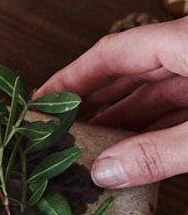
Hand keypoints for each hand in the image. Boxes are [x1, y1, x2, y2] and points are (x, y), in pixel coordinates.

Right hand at [34, 18, 187, 187]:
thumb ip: (157, 152)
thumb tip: (105, 172)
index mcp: (185, 42)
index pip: (113, 53)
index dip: (73, 77)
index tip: (41, 99)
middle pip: (130, 73)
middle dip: (94, 104)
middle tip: (60, 131)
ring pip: (157, 94)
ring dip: (126, 123)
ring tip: (92, 151)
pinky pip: (181, 109)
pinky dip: (158, 130)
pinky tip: (136, 155)